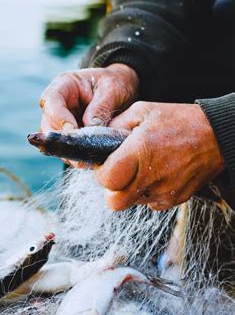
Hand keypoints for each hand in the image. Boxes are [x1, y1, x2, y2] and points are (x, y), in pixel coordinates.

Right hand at [39, 64, 138, 166]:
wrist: (121, 90)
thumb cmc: (115, 83)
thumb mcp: (112, 89)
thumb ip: (101, 107)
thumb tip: (90, 128)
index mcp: (64, 85)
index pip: (51, 101)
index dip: (59, 118)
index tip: (73, 131)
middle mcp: (57, 104)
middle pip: (48, 124)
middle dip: (62, 140)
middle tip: (79, 153)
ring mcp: (59, 121)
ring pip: (53, 140)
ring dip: (67, 151)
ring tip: (85, 161)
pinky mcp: (67, 136)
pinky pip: (64, 149)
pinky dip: (75, 156)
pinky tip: (87, 161)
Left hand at [95, 102, 224, 210]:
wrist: (217, 134)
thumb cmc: (178, 120)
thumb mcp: (142, 111)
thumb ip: (115, 126)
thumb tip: (97, 139)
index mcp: (139, 152)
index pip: (106, 180)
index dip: (101, 173)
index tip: (106, 164)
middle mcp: (151, 176)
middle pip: (115, 202)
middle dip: (112, 189)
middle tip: (119, 174)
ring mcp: (165, 191)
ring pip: (132, 203)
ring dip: (130, 191)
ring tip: (141, 170)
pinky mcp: (175, 199)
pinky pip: (150, 203)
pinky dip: (147, 193)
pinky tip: (156, 175)